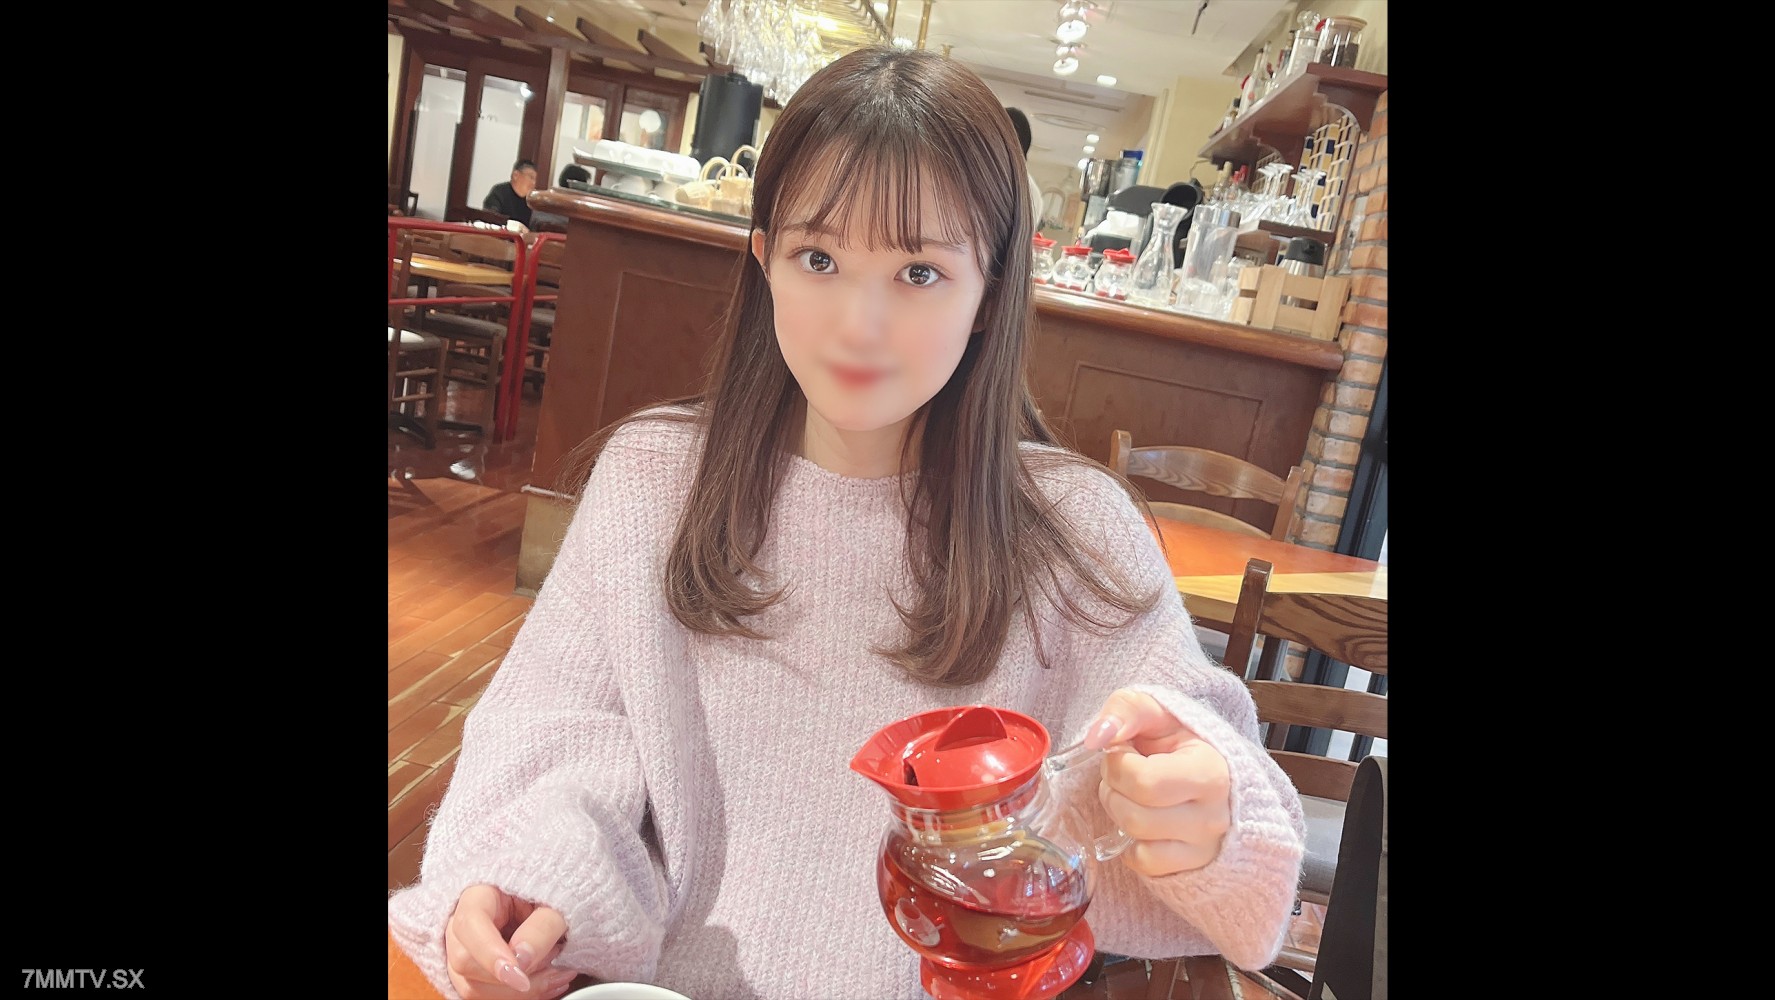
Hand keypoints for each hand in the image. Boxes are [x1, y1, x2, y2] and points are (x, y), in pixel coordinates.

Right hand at [445, 884, 575, 997]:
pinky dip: (518, 996)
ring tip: (556, 974)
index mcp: (479, 895)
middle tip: (554, 966)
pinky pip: (485, 995)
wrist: (552, 901)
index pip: (469, 924)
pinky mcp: (475, 972)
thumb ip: (541, 927)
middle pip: (464, 962)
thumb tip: (522, 961)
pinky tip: (547, 986)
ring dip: (516, 992)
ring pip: (471, 986)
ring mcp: (465, 951)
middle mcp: (463, 925)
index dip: (490, 953)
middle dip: (510, 977)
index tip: (519, 974)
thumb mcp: (556, 902)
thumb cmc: (551, 894)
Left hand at [1084, 689, 1231, 876]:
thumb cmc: (1181, 742)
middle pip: (1135, 816)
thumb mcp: (1159, 713)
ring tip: (1130, 793)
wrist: (1214, 771)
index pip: (1145, 782)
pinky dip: (1131, 844)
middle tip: (1122, 774)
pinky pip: (1144, 864)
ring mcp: (1205, 847)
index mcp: (1211, 773)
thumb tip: (1097, 737)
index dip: (1118, 766)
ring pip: (1137, 840)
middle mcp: (1213, 817)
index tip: (1124, 752)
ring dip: (1119, 813)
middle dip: (1114, 790)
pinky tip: (1141, 821)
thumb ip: (1127, 710)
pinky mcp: (1192, 866)